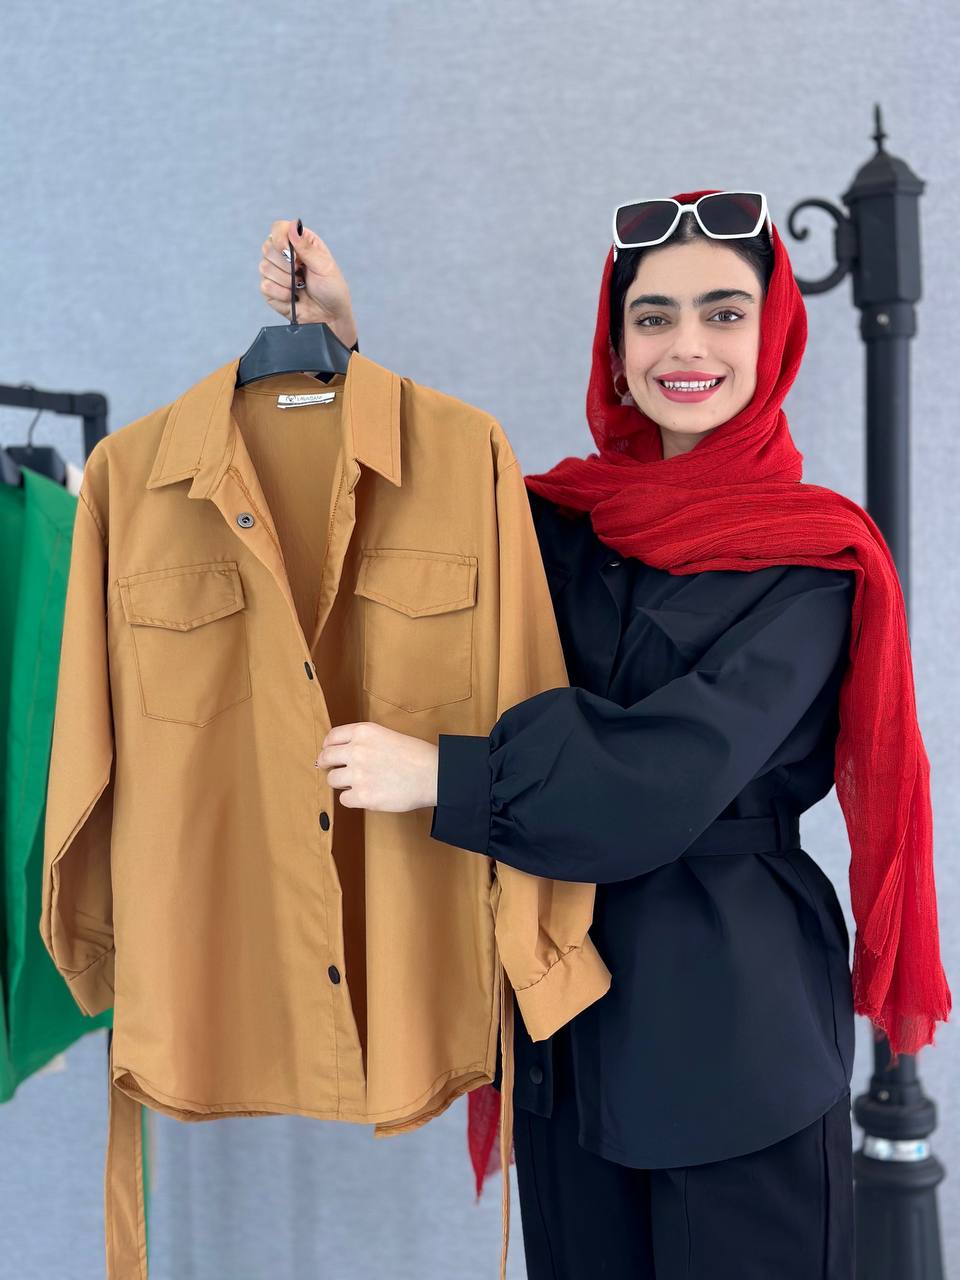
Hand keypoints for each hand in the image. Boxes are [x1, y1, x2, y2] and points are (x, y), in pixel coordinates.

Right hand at [259, 219, 357, 348]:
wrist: (330, 318)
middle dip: (285, 265)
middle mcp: (285, 255)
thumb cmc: (332, 291)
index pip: (278, 228)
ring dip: (285, 281)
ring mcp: (276, 272)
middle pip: (267, 247)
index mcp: (300, 243)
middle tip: (301, 274)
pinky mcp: (270, 290)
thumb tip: (292, 227)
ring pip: (264, 267)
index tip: (290, 253)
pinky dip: (280, 294)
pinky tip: (293, 298)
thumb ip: (307, 247)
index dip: (279, 238)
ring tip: (300, 287)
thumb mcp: (325, 266)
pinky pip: (265, 286)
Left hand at [317, 722, 438, 812]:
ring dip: (341, 782)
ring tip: (357, 783)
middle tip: (333, 770)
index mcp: (363, 732)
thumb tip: (344, 752)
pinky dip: (352, 799)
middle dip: (327, 765)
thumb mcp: (387, 735)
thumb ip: (364, 741)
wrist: (433, 775)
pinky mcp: (362, 796)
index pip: (331, 737)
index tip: (329, 752)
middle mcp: (356, 750)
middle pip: (325, 758)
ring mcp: (357, 774)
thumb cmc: (417, 755)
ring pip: (332, 780)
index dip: (328, 746)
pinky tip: (366, 795)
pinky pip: (343, 799)